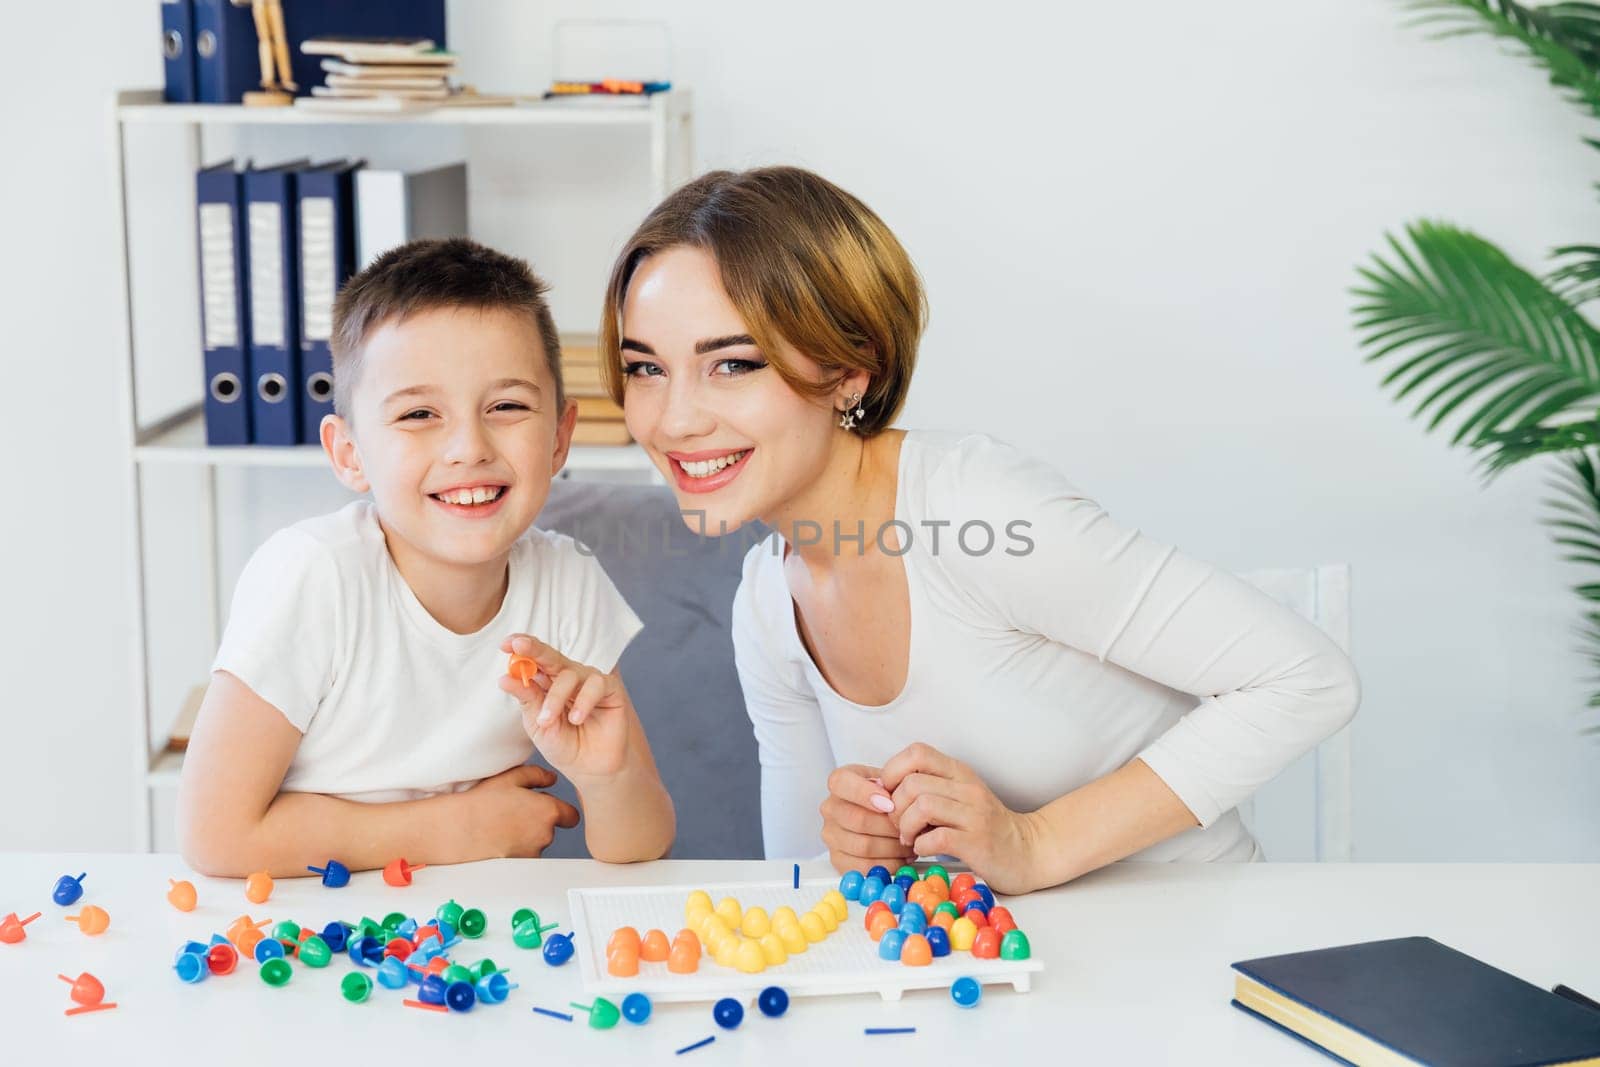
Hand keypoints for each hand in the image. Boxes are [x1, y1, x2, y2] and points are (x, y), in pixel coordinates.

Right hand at [459, 764, 580, 858]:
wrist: (458, 830)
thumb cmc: (482, 803)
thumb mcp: (511, 778)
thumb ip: (537, 775)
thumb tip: (552, 779)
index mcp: (548, 812)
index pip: (571, 816)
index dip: (561, 811)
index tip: (550, 808)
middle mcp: (545, 835)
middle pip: (551, 828)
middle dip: (538, 820)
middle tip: (514, 811)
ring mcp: (533, 852)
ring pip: (536, 842)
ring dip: (526, 835)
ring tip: (501, 824)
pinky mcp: (519, 866)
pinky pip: (523, 855)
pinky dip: (514, 848)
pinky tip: (497, 837)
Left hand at [500, 633, 632, 780]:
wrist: (589, 769)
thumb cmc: (563, 746)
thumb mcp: (537, 725)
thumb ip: (526, 699)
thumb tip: (505, 678)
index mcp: (547, 682)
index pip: (534, 659)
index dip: (521, 648)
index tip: (505, 644)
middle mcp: (568, 677)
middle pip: (550, 656)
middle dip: (534, 649)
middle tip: (519, 646)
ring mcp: (589, 682)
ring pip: (569, 674)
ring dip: (555, 697)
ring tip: (547, 721)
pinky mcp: (610, 689)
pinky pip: (596, 684)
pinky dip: (583, 700)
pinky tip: (576, 718)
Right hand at [820, 763, 915, 874]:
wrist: (880, 812)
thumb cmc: (887, 794)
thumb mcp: (890, 779)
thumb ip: (892, 782)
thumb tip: (896, 798)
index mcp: (838, 782)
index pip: (842, 784)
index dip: (866, 794)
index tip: (890, 804)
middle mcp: (830, 808)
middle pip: (858, 820)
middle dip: (890, 827)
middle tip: (909, 828)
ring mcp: (831, 835)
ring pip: (864, 846)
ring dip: (893, 847)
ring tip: (909, 843)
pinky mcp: (837, 858)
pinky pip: (863, 867)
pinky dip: (887, 865)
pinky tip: (900, 857)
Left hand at [880, 742, 1040, 895]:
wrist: (1029, 852)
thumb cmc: (986, 827)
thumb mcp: (959, 797)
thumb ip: (929, 788)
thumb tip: (883, 790)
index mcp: (959, 773)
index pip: (916, 752)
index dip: (893, 772)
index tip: (891, 796)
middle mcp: (967, 788)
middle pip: (912, 783)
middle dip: (895, 807)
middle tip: (899, 825)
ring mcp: (974, 815)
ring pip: (921, 806)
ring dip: (905, 827)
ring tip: (910, 839)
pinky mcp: (977, 842)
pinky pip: (936, 837)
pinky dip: (921, 846)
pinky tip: (924, 851)